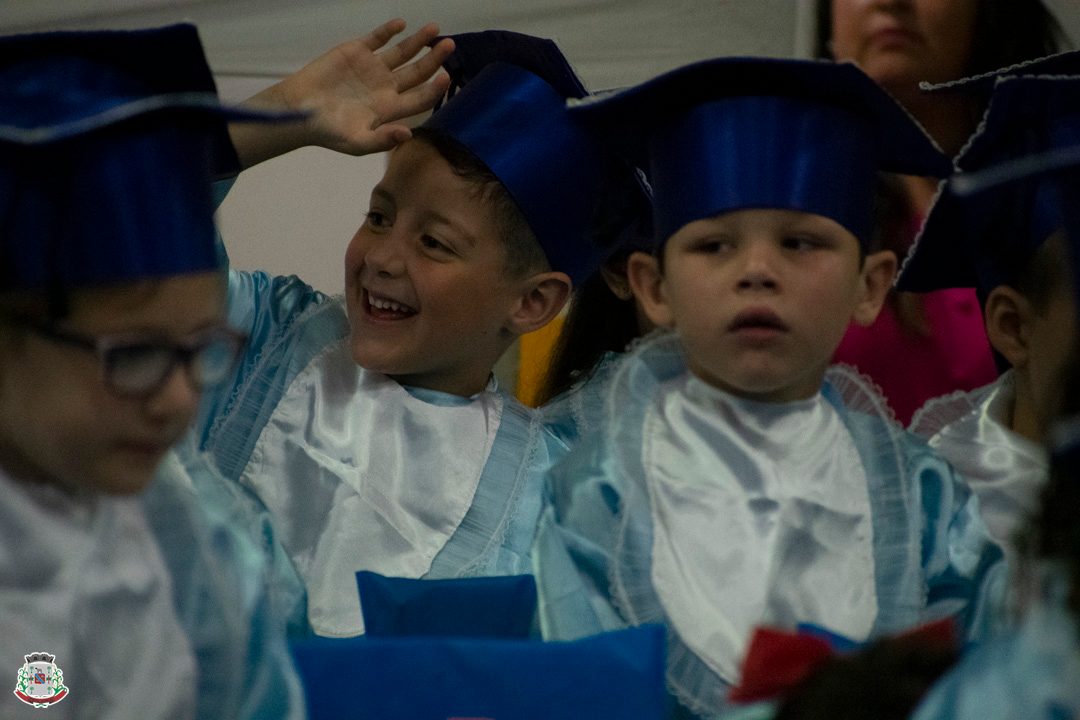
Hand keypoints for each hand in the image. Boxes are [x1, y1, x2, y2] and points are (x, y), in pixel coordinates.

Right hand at [232, 19, 454, 167]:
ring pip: (402, 52)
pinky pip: (378, 38)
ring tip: (434, 29)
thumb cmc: (328, 131)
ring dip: (418, 41)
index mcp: (390, 109)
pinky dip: (389, 30)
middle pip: (417, 72)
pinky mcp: (356, 52)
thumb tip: (407, 134)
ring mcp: (373, 68)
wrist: (299, 111)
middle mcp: (386, 87)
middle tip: (449, 46)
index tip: (445, 77)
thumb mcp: (356, 143)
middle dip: (434, 59)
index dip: (434, 89)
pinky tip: (401, 24)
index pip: (420, 98)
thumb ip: (382, 140)